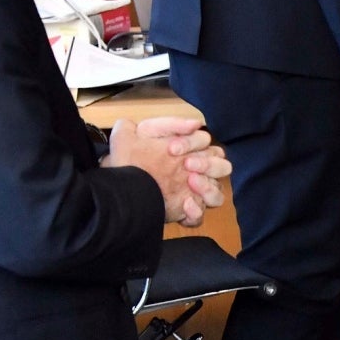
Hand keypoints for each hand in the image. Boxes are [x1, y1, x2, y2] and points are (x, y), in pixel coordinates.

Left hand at [110, 116, 230, 227]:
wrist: (118, 185)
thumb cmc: (130, 159)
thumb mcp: (143, 133)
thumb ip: (165, 124)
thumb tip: (195, 123)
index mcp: (190, 152)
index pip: (206, 144)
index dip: (193, 144)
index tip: (172, 149)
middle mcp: (196, 173)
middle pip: (221, 167)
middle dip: (208, 165)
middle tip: (187, 166)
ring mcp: (193, 194)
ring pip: (217, 194)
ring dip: (208, 189)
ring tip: (190, 183)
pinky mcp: (186, 213)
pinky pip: (200, 216)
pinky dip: (196, 212)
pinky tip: (185, 205)